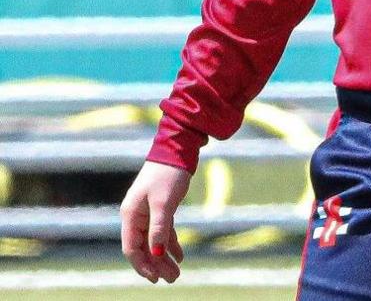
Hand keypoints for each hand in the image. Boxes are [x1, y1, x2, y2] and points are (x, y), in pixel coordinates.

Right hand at [120, 161, 191, 282]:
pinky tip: (180, 256)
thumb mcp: (164, 203)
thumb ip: (159, 228)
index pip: (131, 248)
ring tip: (177, 273)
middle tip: (172, 279)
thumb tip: (157, 252)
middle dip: (156, 265)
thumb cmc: (168, 174)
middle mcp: (136, 216)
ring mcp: (148, 212)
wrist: (177, 150)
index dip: (142, 265)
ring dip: (164, 257)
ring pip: (154, 241)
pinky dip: (171, 243)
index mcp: (130, 215)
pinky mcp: (160, 208)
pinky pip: (163, 231)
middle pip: (143, 247)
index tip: (155, 279)